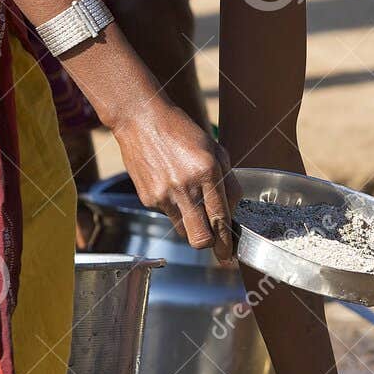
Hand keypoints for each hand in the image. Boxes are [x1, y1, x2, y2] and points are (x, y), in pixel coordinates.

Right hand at [105, 88, 240, 264]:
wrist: (141, 118)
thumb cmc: (181, 131)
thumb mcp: (215, 149)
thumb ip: (228, 181)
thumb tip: (233, 211)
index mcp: (207, 172)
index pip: (221, 218)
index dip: (227, 243)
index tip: (229, 255)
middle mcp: (186, 187)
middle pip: (201, 239)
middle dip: (211, 247)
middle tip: (217, 248)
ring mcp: (164, 195)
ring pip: (184, 231)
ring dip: (193, 226)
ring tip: (191, 204)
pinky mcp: (148, 198)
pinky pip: (168, 215)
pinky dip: (175, 209)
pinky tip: (172, 188)